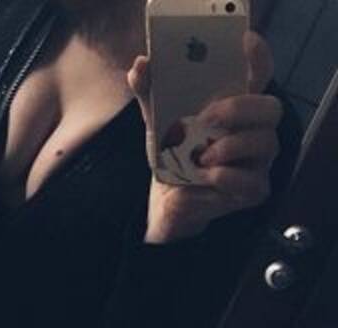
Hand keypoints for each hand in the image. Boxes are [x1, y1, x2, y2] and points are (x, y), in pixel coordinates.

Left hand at [127, 31, 283, 243]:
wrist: (166, 200)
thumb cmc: (172, 155)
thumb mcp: (157, 121)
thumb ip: (149, 93)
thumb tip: (139, 67)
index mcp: (236, 109)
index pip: (259, 77)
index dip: (258, 60)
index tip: (245, 44)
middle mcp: (253, 132)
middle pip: (270, 108)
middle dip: (240, 109)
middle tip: (206, 117)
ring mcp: (257, 162)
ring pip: (265, 143)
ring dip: (230, 145)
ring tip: (201, 155)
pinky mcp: (252, 190)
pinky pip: (251, 181)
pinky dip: (226, 176)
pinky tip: (204, 175)